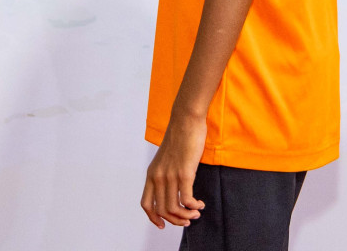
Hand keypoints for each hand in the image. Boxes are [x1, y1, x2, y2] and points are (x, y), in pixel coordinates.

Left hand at [140, 112, 207, 228]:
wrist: (185, 120)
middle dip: (176, 220)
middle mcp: (158, 176)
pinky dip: (194, 207)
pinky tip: (200, 204)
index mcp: (151, 174)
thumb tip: (174, 190)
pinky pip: (187, 200)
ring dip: (187, 216)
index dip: (154, 218)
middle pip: (162, 210)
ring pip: (174, 208)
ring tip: (196, 213)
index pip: (146, 204)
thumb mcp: (166, 159)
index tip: (163, 225)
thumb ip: (166, 173)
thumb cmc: (179, 137)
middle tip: (188, 221)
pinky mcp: (184, 173)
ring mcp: (170, 175)